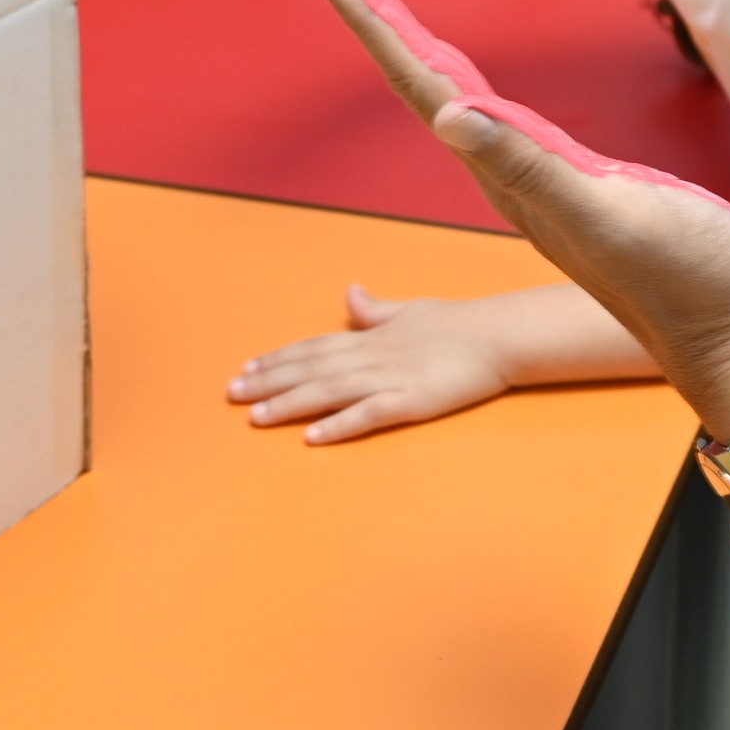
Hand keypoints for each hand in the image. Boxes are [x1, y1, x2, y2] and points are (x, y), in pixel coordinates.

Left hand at [229, 283, 518, 443]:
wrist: (497, 336)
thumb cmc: (457, 324)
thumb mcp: (410, 310)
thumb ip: (375, 310)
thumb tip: (349, 293)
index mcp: (370, 336)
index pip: (314, 347)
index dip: (278, 358)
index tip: (246, 369)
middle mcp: (372, 355)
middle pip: (310, 368)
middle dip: (269, 381)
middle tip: (232, 393)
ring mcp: (389, 379)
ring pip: (329, 390)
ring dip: (289, 403)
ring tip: (255, 416)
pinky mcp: (410, 401)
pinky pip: (367, 415)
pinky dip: (338, 424)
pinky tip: (312, 436)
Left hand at [305, 0, 729, 442]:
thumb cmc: (687, 278)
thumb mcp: (609, 215)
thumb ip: (529, 167)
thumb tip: (447, 115)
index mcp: (506, 174)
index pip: (420, 82)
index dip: (370, 20)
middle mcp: (506, 175)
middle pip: (420, 81)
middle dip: (371, 18)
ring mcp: (535, 182)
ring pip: (449, 98)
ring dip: (405, 47)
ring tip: (368, 2)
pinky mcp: (571, 186)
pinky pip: (494, 119)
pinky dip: (460, 84)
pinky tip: (453, 82)